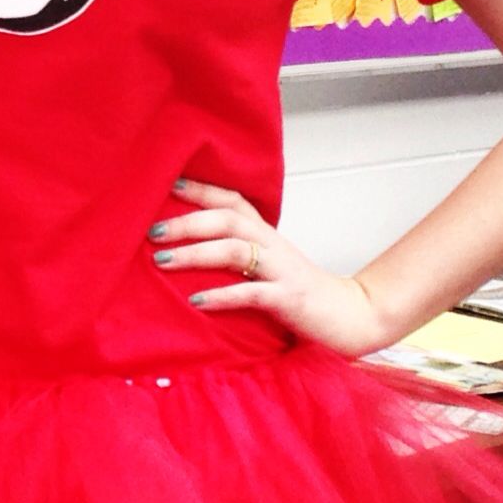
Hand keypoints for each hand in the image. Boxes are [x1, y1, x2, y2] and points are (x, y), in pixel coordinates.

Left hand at [147, 177, 394, 357]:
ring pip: (235, 251)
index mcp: (267, 235)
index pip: (232, 201)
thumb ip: (238, 254)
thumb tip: (187, 251)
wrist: (351, 317)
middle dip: (187, 222)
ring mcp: (282, 271)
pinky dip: (222, 296)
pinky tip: (197, 301)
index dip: (201, 191)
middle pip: (228, 220)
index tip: (167, 185)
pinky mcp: (289, 299)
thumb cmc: (300, 293)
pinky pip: (252, 293)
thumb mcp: (268, 266)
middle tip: (151, 231)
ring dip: (195, 254)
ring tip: (162, 261)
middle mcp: (273, 246)